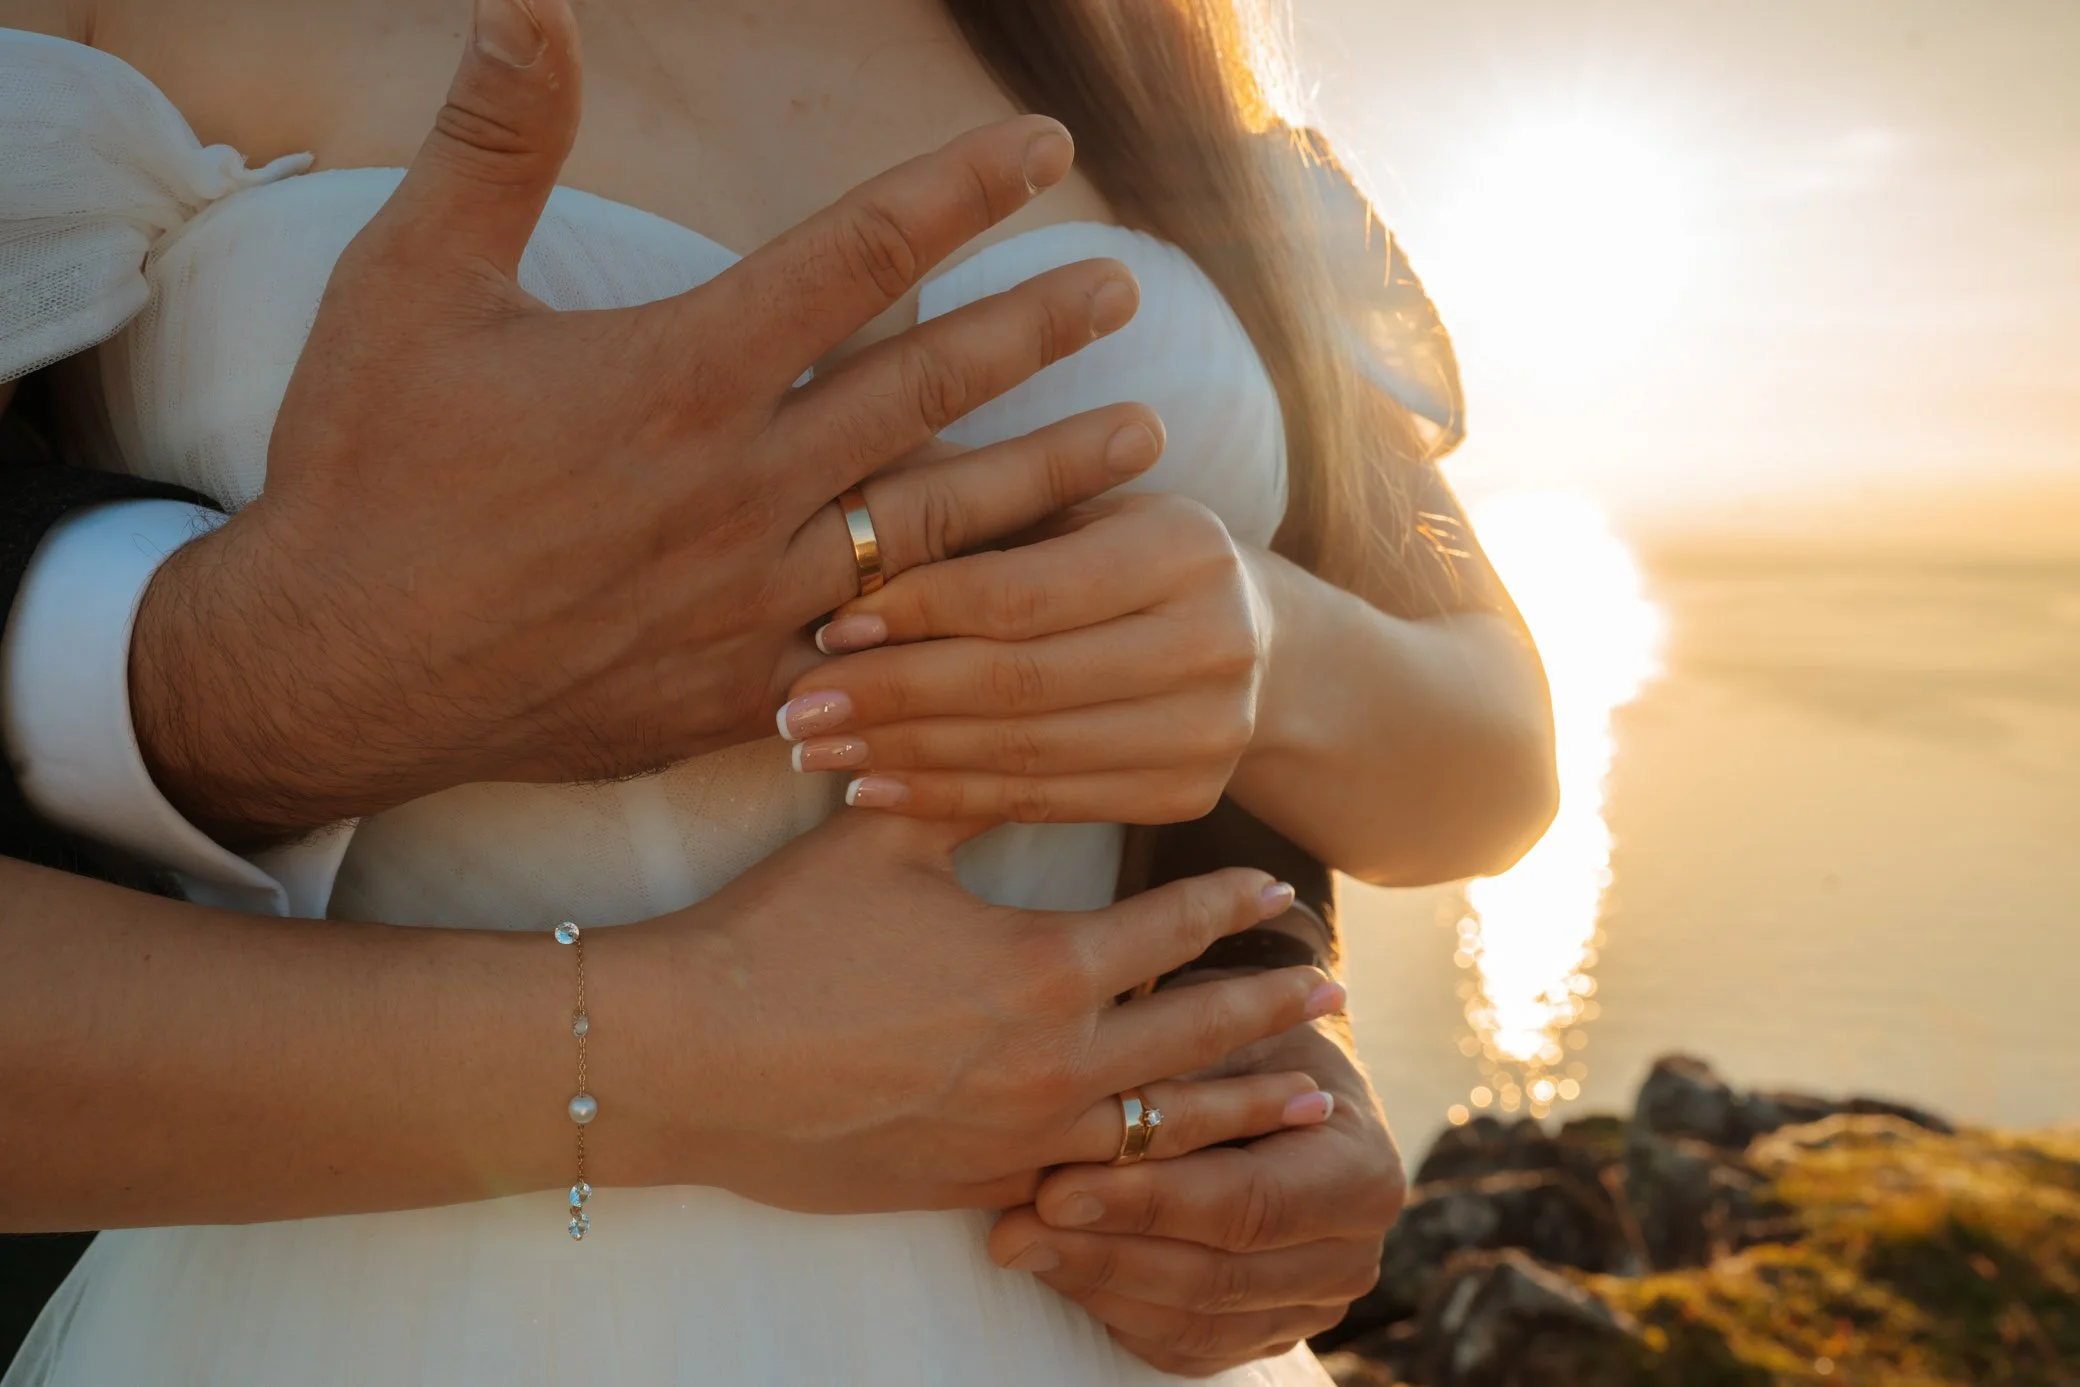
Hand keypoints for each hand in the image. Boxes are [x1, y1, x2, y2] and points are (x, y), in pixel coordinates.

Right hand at [129, 0, 1157, 844]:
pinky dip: (965, 616)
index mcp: (679, 371)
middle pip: (929, 388)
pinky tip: (1033, 598)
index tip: (1046, 150)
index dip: (961, 190)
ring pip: (938, 524)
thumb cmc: (364, 471)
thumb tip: (524, 1)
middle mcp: (742, 483)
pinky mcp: (742, 684)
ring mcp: (752, 594)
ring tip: (1146, 443)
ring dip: (1049, 475)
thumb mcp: (409, 282)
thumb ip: (491, 142)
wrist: (333, 670)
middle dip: (1037, 329)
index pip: (858, 254)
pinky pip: (884, 644)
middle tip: (1126, 291)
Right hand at [604, 813, 1349, 1212]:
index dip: (1231, 906)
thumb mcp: (882, 841)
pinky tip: (1176, 1170)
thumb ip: (968, 786)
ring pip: (1165, 1133)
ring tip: (1307, 1104)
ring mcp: (1019, 1142)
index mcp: (1041, 970)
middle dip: (1272, 1013)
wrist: (687, 1063)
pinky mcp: (976, 1192)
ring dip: (1242, 1110)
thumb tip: (1014, 721)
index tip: (1277, 892)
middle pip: (1197, 1039)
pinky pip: (1093, 1189)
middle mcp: (1052, 1066)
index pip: (1170, 932)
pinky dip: (1149, 1175)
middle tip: (1336, 998)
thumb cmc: (778, 938)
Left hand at [776, 492, 1268, 824]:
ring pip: (1027, 754)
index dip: (919, 611)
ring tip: (816, 751)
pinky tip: (874, 792)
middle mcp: (1215, 642)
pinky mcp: (1189, 796)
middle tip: (796, 707)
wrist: (1257, 644)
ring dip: (907, 757)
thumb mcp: (1074, 503)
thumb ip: (983, 500)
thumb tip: (844, 488)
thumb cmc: (1119, 551)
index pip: (1024, 590)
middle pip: (1022, 681)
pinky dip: (950, 800)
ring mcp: (1212, 731)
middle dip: (895, 697)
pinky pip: (1046, 805)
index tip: (829, 625)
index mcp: (1185, 547)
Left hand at [985, 1011, 1405, 1375]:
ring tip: (1017, 1244)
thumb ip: (1179, 1080)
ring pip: (1195, 1321)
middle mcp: (1351, 1254)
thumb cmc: (1244, 1034)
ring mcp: (1309, 1305)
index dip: (1150, 1202)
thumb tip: (1093, 1110)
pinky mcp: (1261, 1333)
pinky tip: (1054, 1270)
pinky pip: (1183, 1345)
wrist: (1273, 1069)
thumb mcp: (1224, 1034)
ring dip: (1097, 1285)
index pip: (1248, 1204)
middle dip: (1106, 1251)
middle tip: (1014, 1228)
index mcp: (1364, 1173)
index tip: (1059, 1187)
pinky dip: (1113, 1309)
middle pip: (1218, 1274)